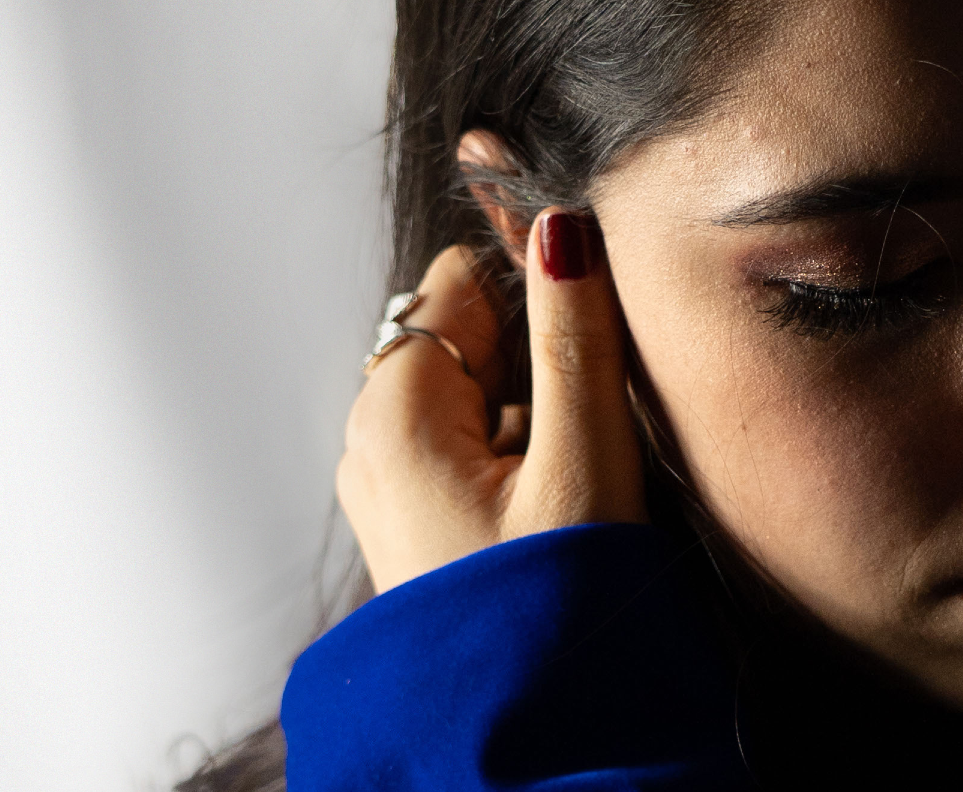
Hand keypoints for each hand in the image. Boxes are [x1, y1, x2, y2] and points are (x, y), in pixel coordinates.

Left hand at [337, 209, 646, 592]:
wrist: (524, 740)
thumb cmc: (546, 617)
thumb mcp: (582, 462)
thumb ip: (574, 335)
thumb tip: (563, 223)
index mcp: (394, 409)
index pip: (460, 282)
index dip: (535, 290)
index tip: (590, 327)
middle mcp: (372, 440)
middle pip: (467, 339)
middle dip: (537, 359)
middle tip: (590, 427)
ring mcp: (390, 488)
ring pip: (477, 398)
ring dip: (536, 414)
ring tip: (579, 479)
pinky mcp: (418, 528)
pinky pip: (473, 453)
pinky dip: (521, 460)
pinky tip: (557, 509)